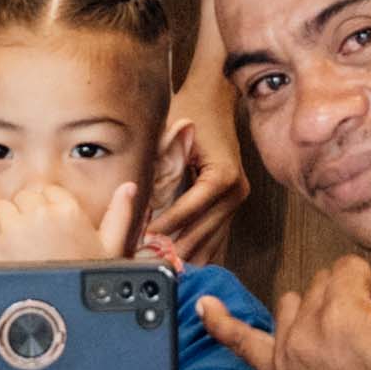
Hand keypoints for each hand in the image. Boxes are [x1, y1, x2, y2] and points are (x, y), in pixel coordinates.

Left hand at [0, 166, 139, 270]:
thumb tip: (128, 188)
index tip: (51, 224)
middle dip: (29, 212)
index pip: (50, 191)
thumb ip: (120, 213)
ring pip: (5, 205)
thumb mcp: (112, 248)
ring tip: (19, 242)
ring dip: (8, 218)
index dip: (49, 207)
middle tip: (36, 238)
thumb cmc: (82, 279)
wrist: (57, 313)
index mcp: (69, 211)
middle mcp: (40, 214)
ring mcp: (14, 226)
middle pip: (26, 197)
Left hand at [137, 113, 239, 270]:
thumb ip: (155, 162)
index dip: (166, 226)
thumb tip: (132, 191)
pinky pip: (218, 236)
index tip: (144, 240)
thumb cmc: (191, 111)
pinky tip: (184, 265)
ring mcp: (238, 200)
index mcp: (223, 174)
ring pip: (212, 240)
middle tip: (148, 263)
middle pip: (203, 231)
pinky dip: (200, 250)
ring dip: (187, 255)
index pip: (190, 209)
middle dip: (175, 248)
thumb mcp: (171, 133)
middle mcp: (236, 191)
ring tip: (161, 269)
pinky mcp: (233, 205)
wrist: (216, 100)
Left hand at [200, 252, 370, 369]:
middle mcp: (306, 331)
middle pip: (323, 284)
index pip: (349, 270)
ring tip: (342, 335)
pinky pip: (241, 342)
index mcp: (342, 316)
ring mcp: (285, 353)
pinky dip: (222, 323)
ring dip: (315, 309)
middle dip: (351, 298)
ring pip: (293, 302)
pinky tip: (203, 306)